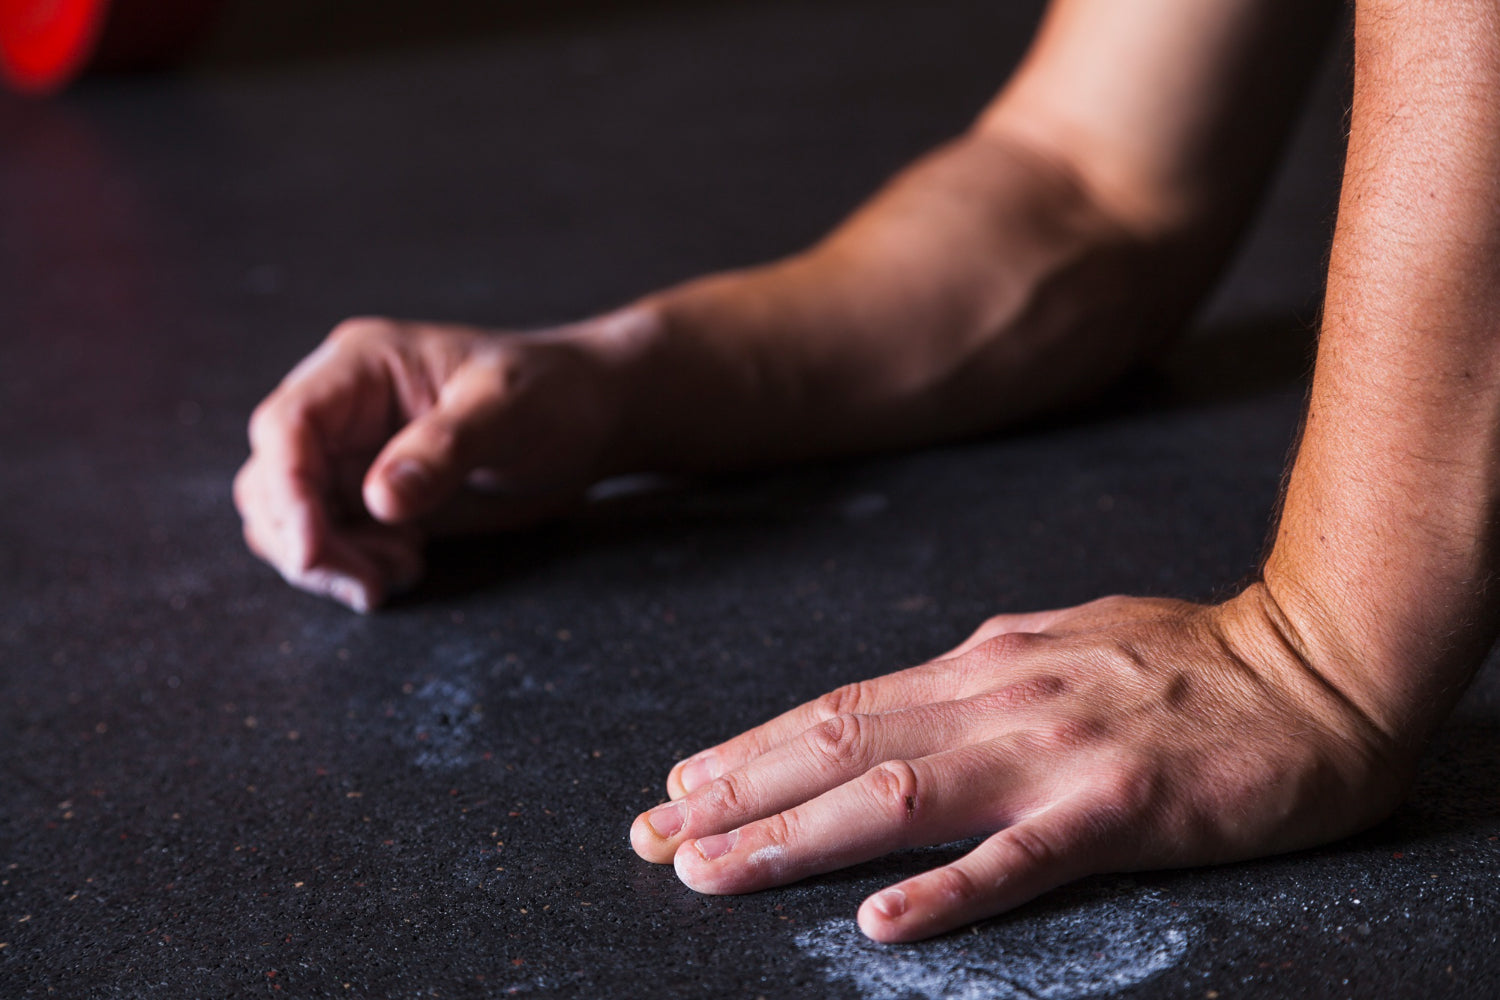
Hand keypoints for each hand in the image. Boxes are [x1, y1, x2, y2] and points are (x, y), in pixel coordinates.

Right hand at [233, 311, 649, 610]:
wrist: (589, 417)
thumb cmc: (555, 394)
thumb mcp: (510, 410)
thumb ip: (446, 449)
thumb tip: (380, 500)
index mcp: (362, 368)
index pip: (287, 426)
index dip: (287, 492)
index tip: (315, 550)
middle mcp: (342, 410)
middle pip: (273, 482)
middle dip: (306, 541)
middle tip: (369, 583)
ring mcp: (351, 455)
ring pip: (289, 518)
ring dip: (326, 561)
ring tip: (398, 574)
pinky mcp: (370, 497)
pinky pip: (328, 539)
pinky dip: (351, 566)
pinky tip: (406, 567)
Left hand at [630, 589, 1404, 940]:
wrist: (1312, 667)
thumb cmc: (1187, 662)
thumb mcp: (1058, 645)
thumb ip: (979, 673)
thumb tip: (905, 701)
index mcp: (981, 664)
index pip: (841, 711)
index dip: (751, 751)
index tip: (677, 789)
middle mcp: (998, 698)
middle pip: (841, 747)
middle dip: (736, 795)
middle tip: (650, 839)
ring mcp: (1055, 751)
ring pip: (899, 796)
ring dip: (794, 838)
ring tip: (712, 873)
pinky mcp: (1122, 805)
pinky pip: (1022, 857)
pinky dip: (948, 891)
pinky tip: (883, 925)